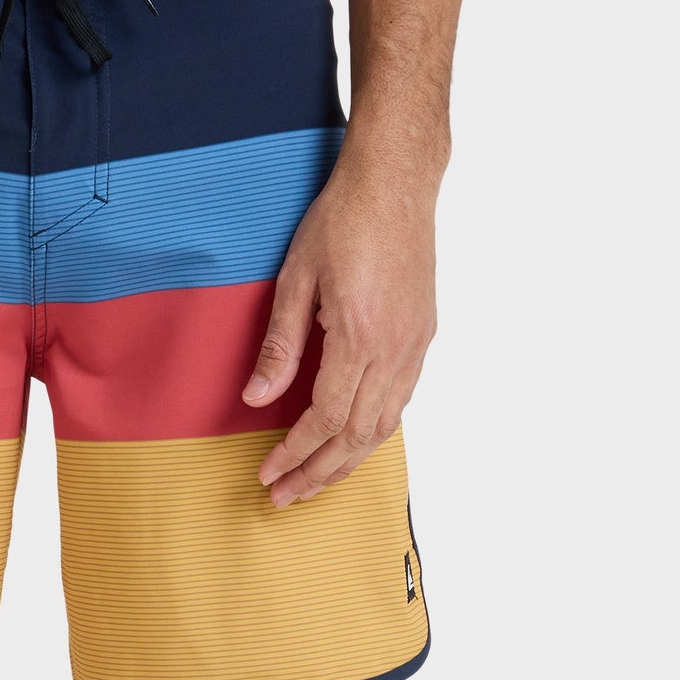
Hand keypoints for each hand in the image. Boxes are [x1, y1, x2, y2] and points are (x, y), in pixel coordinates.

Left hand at [243, 151, 437, 507]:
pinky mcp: (423, 336)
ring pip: (384, 425)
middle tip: (286, 498)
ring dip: (349, 461)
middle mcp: (394, 348)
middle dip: (319, 473)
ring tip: (316, 482)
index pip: (324, 417)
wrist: (397, 181)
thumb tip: (256, 400)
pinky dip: (374, 432)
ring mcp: (414, 344)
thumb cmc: (343, 219)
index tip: (268, 474)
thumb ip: (278, 346)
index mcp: (358, 335)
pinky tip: (352, 443)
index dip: (295, 453)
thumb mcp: (295, 278)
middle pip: (356, 434)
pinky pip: (400, 401)